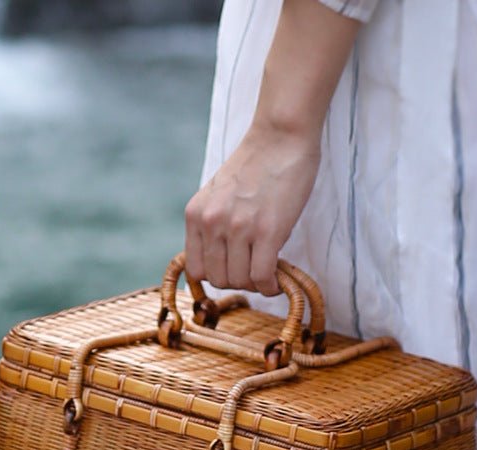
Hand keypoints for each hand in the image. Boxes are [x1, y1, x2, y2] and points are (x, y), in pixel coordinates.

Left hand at [184, 0, 359, 296]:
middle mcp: (211, 223)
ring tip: (268, 272)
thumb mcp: (217, 195)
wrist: (280, 136)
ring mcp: (238, 228)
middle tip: (255, 271)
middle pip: (218, 279)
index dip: (216, 276)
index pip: (196, 270)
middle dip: (238, 282)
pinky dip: (270, 285)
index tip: (234, 270)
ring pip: (240, 281)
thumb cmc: (255, 165)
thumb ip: (212, 224)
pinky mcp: (267, 231)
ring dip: (256, 284)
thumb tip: (221, 262)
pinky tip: (278, 281)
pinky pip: (262, 276)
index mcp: (195, 215)